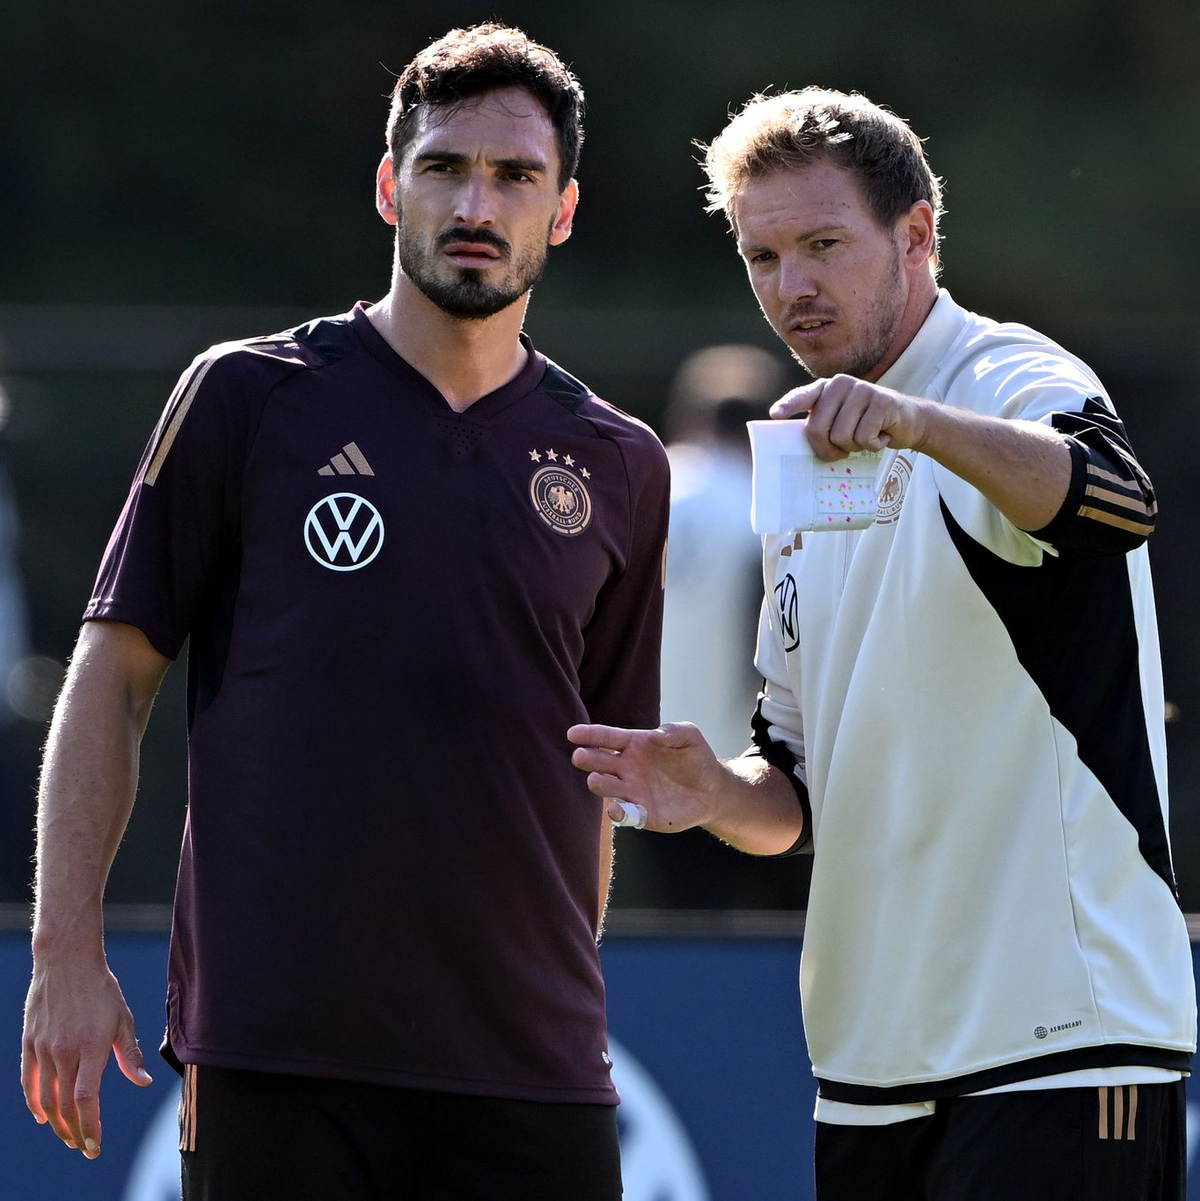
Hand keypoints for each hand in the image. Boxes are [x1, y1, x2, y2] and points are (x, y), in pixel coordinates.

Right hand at [22, 957, 152, 1157]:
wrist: (67, 962)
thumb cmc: (101, 990)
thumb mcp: (123, 1019)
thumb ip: (130, 1055)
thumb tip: (143, 1082)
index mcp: (91, 1046)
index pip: (86, 1098)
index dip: (89, 1125)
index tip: (94, 1146)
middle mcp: (64, 1051)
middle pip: (65, 1105)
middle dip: (75, 1132)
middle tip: (84, 1147)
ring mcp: (43, 1049)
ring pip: (45, 1099)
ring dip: (56, 1123)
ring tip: (68, 1136)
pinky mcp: (29, 1044)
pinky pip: (29, 1082)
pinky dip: (34, 1103)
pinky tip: (42, 1116)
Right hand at [567, 722, 722, 832]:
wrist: (712, 789)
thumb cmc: (696, 757)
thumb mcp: (690, 735)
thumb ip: (674, 731)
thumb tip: (654, 736)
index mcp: (633, 745)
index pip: (606, 738)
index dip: (589, 735)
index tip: (572, 734)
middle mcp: (627, 768)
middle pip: (600, 762)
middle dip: (588, 759)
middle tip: (579, 756)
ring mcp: (633, 791)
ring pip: (608, 788)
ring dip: (600, 785)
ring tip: (594, 780)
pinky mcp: (643, 814)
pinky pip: (626, 815)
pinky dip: (618, 814)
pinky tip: (616, 810)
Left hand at [771, 374, 931, 460]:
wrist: (909, 422)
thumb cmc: (869, 426)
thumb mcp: (841, 422)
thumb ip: (822, 425)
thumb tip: (800, 441)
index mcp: (827, 388)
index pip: (803, 396)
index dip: (789, 405)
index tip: (775, 414)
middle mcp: (841, 384)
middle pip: (818, 428)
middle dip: (829, 449)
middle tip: (845, 449)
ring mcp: (862, 389)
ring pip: (841, 436)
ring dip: (855, 447)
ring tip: (867, 435)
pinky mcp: (882, 401)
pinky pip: (863, 438)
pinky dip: (873, 445)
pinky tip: (882, 434)